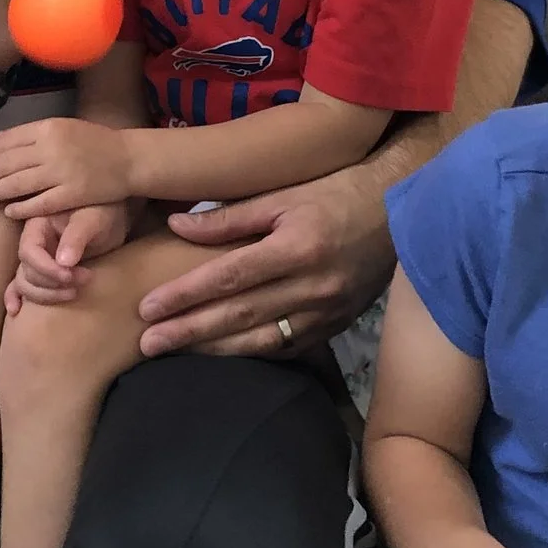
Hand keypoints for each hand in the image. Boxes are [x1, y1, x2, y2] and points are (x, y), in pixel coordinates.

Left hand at [0, 118, 134, 217]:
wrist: (128, 159)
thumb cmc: (93, 143)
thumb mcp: (61, 128)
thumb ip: (28, 135)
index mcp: (48, 128)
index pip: (6, 143)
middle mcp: (52, 147)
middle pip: (6, 163)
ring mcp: (62, 171)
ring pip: (18, 183)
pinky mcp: (73, 193)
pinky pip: (40, 202)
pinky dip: (21, 207)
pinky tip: (7, 211)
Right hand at [11, 203, 131, 306]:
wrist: (111, 218)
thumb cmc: (103, 211)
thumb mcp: (93, 218)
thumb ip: (77, 236)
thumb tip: (64, 262)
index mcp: (38, 224)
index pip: (29, 251)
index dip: (46, 268)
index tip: (70, 276)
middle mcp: (31, 242)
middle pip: (27, 271)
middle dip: (54, 282)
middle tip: (85, 279)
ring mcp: (35, 258)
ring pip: (25, 283)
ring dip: (46, 295)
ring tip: (74, 293)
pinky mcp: (42, 271)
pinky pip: (21, 285)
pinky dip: (16, 297)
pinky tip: (16, 311)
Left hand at [144, 165, 392, 357]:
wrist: (401, 213)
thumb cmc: (335, 191)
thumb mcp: (283, 193)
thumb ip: (230, 216)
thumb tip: (176, 226)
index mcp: (296, 247)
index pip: (228, 278)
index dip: (185, 295)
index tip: (147, 308)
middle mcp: (312, 286)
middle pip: (238, 315)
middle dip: (189, 331)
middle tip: (147, 344)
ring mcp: (327, 312)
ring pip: (261, 340)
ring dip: (214, 350)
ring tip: (173, 354)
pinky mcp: (336, 326)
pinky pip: (286, 347)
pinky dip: (251, 352)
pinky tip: (221, 355)